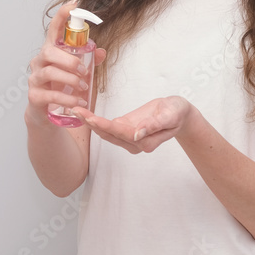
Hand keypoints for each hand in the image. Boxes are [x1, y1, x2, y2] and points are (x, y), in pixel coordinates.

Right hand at [26, 0, 106, 127]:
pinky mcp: (34, 97)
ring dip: (70, 79)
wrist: (47, 114)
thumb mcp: (79, 74)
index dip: (62, 16)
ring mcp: (35, 79)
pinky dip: (67, 98)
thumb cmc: (62, 88)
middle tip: (84, 70)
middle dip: (69, 60)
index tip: (73, 5)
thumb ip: (90, 62)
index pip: (53, 29)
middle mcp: (39, 62)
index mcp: (51, 52)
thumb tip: (102, 52)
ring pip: (49, 72)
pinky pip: (50, 94)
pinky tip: (78, 102)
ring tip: (83, 88)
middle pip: (49, 52)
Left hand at [73, 96, 192, 153]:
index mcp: (145, 141)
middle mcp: (135, 143)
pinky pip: (109, 127)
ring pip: (106, 132)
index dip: (105, 125)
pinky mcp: (126, 130)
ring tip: (75, 111)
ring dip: (90, 123)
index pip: (121, 133)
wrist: (179, 112)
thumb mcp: (170, 116)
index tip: (91, 118)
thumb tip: (137, 134)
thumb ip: (154, 126)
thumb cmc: (177, 112)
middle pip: (109, 134)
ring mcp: (129, 138)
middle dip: (92, 123)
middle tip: (75, 111)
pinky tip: (84, 115)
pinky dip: (96, 121)